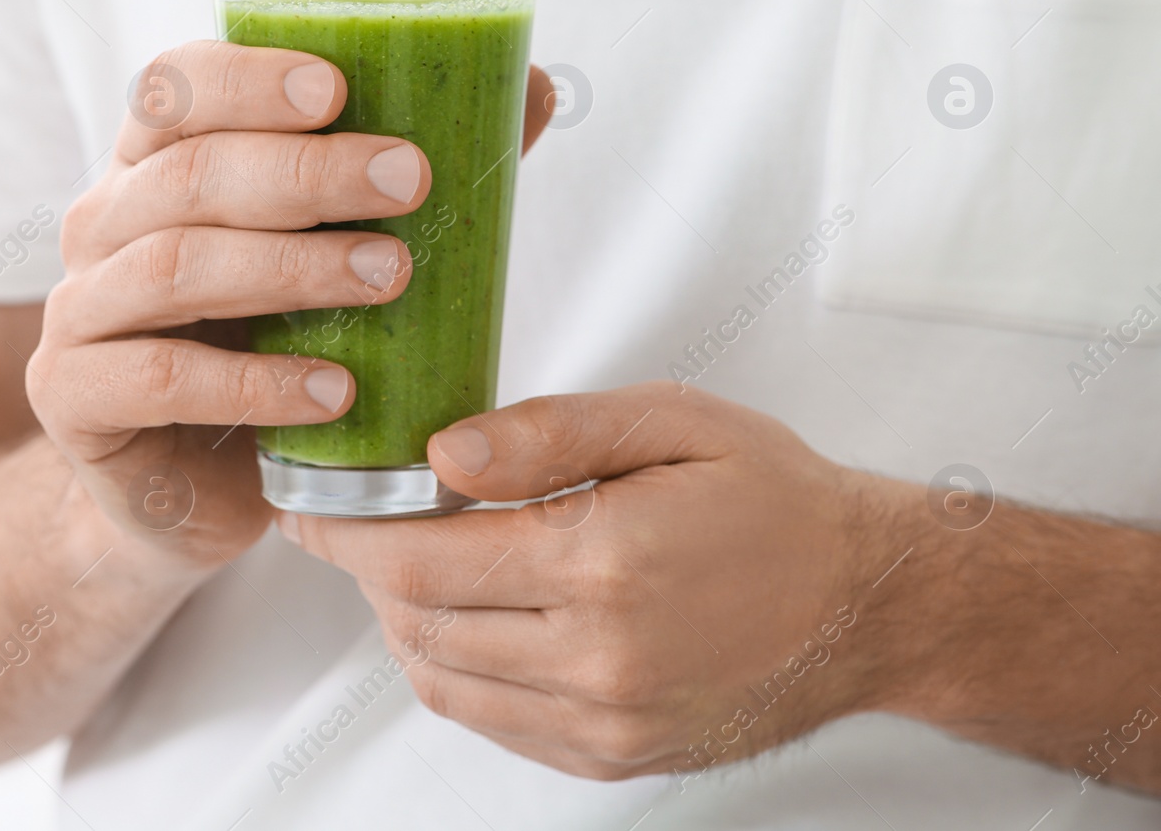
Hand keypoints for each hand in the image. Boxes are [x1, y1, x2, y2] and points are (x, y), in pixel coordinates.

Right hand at [29, 40, 554, 570]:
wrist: (186, 487)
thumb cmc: (265, 347)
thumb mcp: (327, 254)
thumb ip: (409, 175)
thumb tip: (537, 88)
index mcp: (155, 166)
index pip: (175, 87)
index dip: (246, 77)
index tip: (339, 86)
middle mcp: (104, 225)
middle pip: (189, 174)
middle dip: (304, 171)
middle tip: (409, 182)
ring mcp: (80, 312)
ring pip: (173, 267)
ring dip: (292, 268)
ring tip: (391, 278)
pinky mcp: (75, 398)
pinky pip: (161, 379)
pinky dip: (255, 383)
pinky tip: (335, 389)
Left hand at [283, 383, 904, 781]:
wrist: (867, 602)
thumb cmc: (776, 502)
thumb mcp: (671, 424)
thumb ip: (549, 434)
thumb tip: (444, 456)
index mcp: (605, 563)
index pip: (420, 559)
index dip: (346, 533)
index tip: (312, 508)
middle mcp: (599, 658)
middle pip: (419, 621)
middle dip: (372, 570)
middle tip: (369, 521)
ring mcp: (605, 721)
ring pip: (443, 679)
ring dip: (406, 621)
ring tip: (420, 565)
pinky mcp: (613, 756)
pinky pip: (492, 720)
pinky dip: (456, 669)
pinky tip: (475, 619)